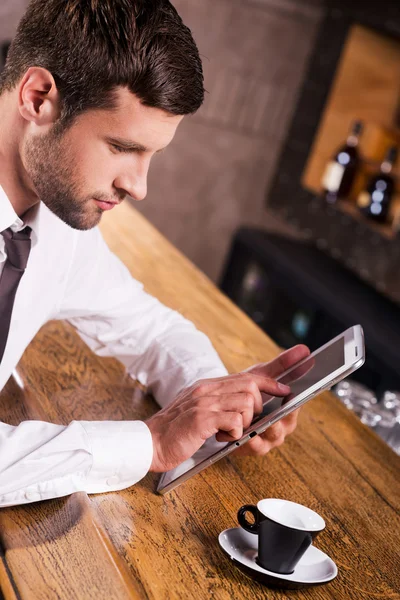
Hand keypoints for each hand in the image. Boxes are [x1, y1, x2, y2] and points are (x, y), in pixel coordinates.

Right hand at [146, 371, 290, 472]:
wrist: (149, 442)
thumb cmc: (176, 431)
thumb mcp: (199, 409)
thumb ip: (219, 402)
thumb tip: (248, 405)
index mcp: (208, 385)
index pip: (247, 375)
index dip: (270, 381)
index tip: (286, 389)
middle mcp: (207, 388)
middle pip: (251, 385)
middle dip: (260, 405)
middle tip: (249, 422)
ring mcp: (204, 402)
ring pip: (246, 402)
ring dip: (245, 422)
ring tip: (230, 432)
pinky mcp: (202, 418)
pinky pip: (234, 420)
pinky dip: (234, 432)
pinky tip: (221, 438)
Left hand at [234, 344, 310, 456]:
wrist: (224, 405)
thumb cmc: (247, 391)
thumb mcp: (263, 375)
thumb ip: (283, 364)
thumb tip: (305, 349)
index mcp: (287, 412)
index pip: (295, 408)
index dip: (294, 403)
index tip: (290, 396)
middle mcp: (279, 429)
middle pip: (284, 427)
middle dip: (278, 422)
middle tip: (273, 416)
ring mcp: (265, 440)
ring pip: (266, 439)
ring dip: (258, 433)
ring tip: (252, 428)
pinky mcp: (248, 448)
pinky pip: (248, 446)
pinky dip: (242, 440)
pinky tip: (234, 433)